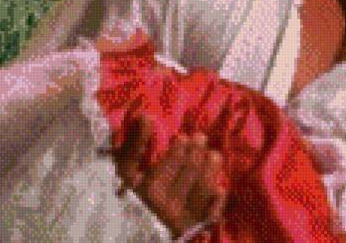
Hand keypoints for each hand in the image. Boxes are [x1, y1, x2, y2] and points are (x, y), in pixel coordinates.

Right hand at [111, 108, 227, 239]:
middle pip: (189, 170)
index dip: (175, 146)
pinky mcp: (191, 230)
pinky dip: (216, 201)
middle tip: (200, 138)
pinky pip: (210, 214)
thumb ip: (134, 145)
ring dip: (210, 168)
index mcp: (145, 189)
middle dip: (196, 150)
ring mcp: (179, 219)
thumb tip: (146, 115)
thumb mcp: (125, 174)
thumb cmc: (128, 199)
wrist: (131, 236)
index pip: (166, 161)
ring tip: (213, 155)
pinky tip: (220, 189)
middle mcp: (163, 205)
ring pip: (203, 187)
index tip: (177, 134)